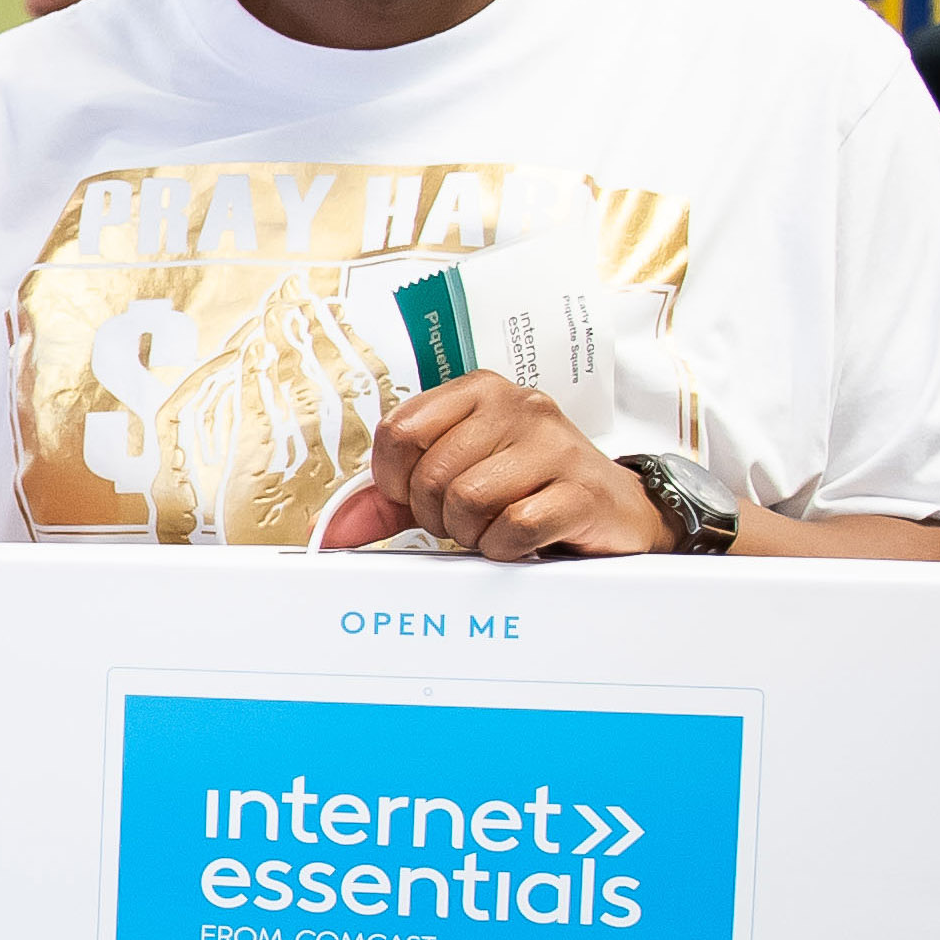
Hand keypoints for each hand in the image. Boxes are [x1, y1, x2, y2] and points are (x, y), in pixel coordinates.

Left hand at [315, 377, 663, 559]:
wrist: (613, 511)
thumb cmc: (524, 490)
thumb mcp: (451, 482)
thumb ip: (385, 502)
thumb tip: (326, 531)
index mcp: (478, 392)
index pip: (399, 431)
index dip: (395, 480)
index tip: (417, 495)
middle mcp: (518, 406)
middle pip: (431, 475)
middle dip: (437, 515)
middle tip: (466, 519)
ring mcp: (554, 445)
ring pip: (469, 501)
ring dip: (473, 533)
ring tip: (496, 525)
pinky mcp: (582, 490)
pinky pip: (514, 526)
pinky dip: (507, 547)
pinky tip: (523, 539)